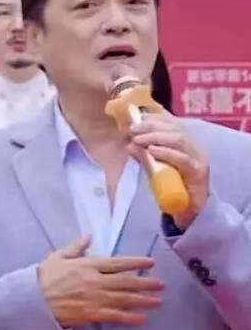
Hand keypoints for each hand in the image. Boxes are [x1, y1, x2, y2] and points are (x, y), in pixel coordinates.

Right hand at [38, 237, 162, 326]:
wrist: (33, 302)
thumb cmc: (43, 278)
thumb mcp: (57, 257)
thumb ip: (75, 247)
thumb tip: (89, 236)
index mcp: (87, 265)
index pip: (117, 263)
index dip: (135, 262)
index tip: (150, 262)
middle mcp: (95, 281)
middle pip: (126, 281)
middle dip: (145, 283)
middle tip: (161, 284)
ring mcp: (95, 298)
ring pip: (125, 299)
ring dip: (143, 300)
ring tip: (158, 301)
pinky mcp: (92, 314)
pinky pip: (115, 316)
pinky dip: (129, 318)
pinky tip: (142, 319)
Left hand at [129, 113, 208, 228]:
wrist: (188, 212)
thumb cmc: (172, 188)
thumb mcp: (155, 169)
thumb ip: (145, 156)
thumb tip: (130, 144)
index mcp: (186, 144)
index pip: (173, 123)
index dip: (155, 118)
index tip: (137, 118)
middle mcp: (195, 148)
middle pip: (175, 128)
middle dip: (152, 126)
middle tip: (133, 129)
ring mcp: (199, 159)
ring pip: (179, 140)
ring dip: (156, 137)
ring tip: (138, 139)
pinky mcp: (198, 172)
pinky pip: (183, 159)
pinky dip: (166, 153)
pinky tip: (151, 151)